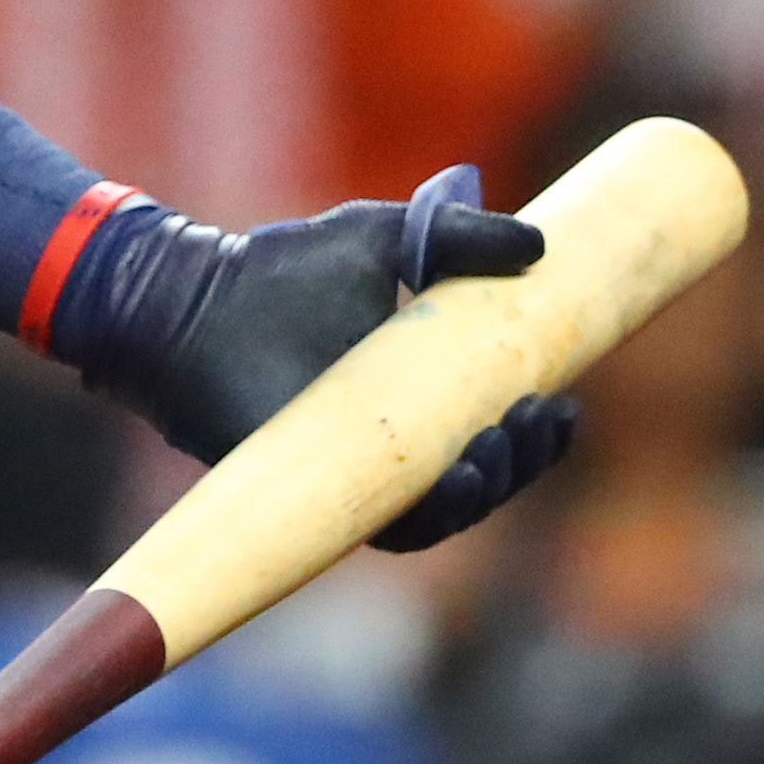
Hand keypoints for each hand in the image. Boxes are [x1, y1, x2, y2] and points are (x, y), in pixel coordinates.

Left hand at [66, 165, 578, 550]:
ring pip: (451, 509)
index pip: (499, 429)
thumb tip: (541, 250)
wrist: (195, 300)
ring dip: (494, 487)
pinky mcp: (323, 498)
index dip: (542, 433)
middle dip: (527, 460)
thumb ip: (456, 237)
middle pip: (489, 477)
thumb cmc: (277, 271)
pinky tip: (461, 480)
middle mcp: (397, 444)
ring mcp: (360, 476)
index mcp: (419, 392)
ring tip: (501, 444)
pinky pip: (394, 527)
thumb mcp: (380, 236)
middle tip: (539, 416)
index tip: (568, 403)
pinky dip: (436, 512)